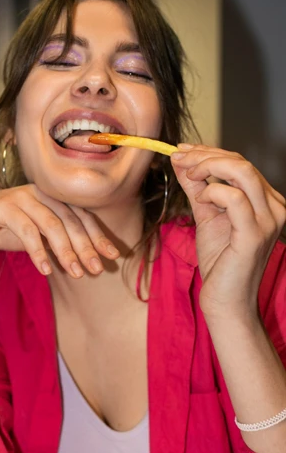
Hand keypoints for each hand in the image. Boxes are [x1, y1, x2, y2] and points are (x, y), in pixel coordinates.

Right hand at [0, 185, 119, 277]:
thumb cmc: (8, 227)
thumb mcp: (39, 235)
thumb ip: (60, 242)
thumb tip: (89, 261)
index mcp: (54, 197)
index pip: (82, 216)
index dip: (99, 236)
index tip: (113, 256)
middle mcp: (42, 193)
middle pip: (70, 221)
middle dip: (86, 247)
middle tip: (97, 270)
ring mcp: (22, 197)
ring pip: (51, 225)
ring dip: (66, 251)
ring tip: (76, 274)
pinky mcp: (4, 206)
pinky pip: (26, 231)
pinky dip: (38, 252)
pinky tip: (47, 270)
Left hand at [171, 144, 285, 318]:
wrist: (226, 302)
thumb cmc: (220, 264)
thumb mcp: (206, 217)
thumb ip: (196, 188)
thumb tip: (179, 161)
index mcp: (267, 201)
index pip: (241, 163)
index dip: (209, 152)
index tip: (181, 150)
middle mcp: (274, 207)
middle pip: (241, 162)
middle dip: (204, 155)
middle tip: (178, 158)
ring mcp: (268, 220)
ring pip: (241, 172)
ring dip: (207, 166)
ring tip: (186, 173)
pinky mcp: (254, 234)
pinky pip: (233, 198)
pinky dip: (212, 191)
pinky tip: (200, 198)